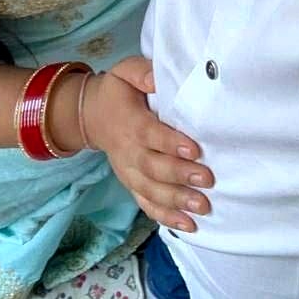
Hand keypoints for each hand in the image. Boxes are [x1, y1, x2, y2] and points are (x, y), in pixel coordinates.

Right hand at [83, 56, 213, 232]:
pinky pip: (146, 204)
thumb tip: (158, 79)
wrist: (91, 115)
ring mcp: (129, 171)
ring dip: (176, 201)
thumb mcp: (126, 72)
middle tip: (207, 180)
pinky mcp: (132, 184)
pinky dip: (165, 218)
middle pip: (153, 167)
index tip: (195, 150)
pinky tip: (188, 227)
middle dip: (180, 175)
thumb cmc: (117, 92)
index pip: (151, 134)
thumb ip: (143, 73)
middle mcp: (128, 150)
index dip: (171, 143)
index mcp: (130, 121)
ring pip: (151, 190)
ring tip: (202, 207)